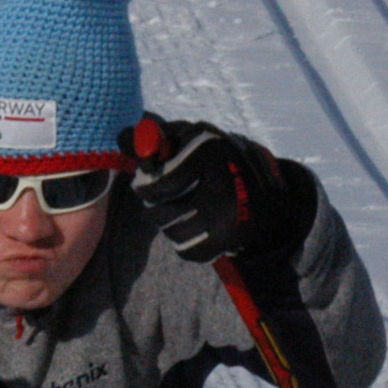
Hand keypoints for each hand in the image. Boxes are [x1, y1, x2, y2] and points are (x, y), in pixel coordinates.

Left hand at [127, 115, 301, 262]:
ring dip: (169, 223)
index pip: (159, 183)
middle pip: (159, 211)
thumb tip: (121, 137)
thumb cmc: (218, 160)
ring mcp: (226, 220)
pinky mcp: (227, 243)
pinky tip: (196, 227)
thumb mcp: (192, 138)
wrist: (265, 195)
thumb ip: (155, 138)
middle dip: (155, 205)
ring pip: (170, 231)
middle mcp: (220, 187)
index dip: (146, 185)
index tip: (147, 184)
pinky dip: (185, 241)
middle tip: (165, 198)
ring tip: (183, 210)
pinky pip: (186, 250)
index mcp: (210, 153)